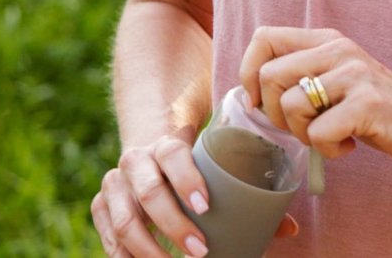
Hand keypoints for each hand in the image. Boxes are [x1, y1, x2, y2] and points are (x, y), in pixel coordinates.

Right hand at [90, 130, 299, 257]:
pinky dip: (125, 257)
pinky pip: (108, 236)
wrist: (150, 155)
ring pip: (124, 220)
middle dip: (174, 225)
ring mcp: (114, 184)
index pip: (174, 154)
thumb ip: (249, 196)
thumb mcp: (216, 170)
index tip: (206, 207)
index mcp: (166, 144)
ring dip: (149, 250)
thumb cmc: (195, 169)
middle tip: (201, 251)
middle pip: (148, 192)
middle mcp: (135, 161)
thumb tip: (290, 229)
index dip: (187, 180)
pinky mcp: (101, 206)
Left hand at [240, 27, 391, 180]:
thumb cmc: (380, 112)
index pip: (264, 37)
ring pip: (291, 106)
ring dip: (304, 135)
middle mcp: (339, 49)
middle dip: (276, 116)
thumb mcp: (340, 82)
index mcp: (327, 40)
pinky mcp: (368, 103)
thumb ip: (304, 77)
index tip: (261, 103)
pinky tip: (351, 146)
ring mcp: (355, 73)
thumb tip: (249, 94)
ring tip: (331, 137)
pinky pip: (319, 133)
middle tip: (304, 129)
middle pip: (269, 76)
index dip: (248, 73)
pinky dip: (329, 151)